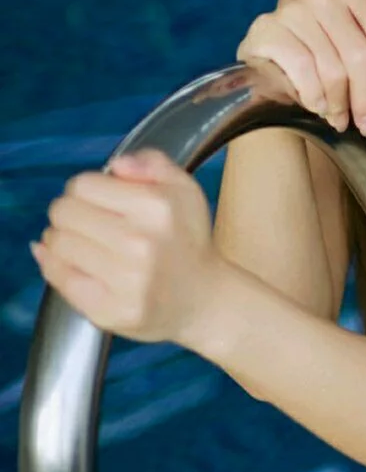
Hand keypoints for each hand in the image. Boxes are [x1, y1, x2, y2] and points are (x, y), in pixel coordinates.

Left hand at [30, 149, 226, 348]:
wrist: (203, 299)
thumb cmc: (188, 240)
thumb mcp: (184, 188)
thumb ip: (152, 162)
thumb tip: (116, 165)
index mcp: (157, 207)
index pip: (82, 185)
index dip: (85, 189)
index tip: (96, 200)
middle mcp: (139, 243)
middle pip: (63, 212)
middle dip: (70, 213)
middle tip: (86, 222)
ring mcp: (122, 280)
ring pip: (57, 243)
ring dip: (63, 239)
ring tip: (84, 243)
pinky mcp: (107, 310)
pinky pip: (58, 277)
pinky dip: (56, 265)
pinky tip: (73, 262)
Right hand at [236, 0, 365, 136]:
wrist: (270, 66)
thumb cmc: (323, 58)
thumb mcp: (360, 52)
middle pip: (358, 52)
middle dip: (365, 96)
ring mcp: (291, 9)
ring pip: (331, 67)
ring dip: (339, 102)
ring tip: (340, 119)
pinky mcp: (266, 29)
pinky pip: (302, 69)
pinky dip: (313, 95)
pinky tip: (318, 107)